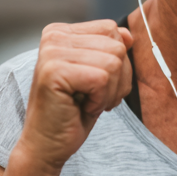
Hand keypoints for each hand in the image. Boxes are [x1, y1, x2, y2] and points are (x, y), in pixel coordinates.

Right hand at [15, 21, 132, 175]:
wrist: (47, 145)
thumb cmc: (74, 111)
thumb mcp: (99, 74)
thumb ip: (111, 49)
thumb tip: (128, 34)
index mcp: (61, 32)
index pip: (112, 30)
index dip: (116, 61)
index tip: (95, 82)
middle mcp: (53, 36)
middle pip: (117, 47)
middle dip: (116, 79)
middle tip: (93, 97)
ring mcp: (51, 52)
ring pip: (114, 63)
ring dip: (109, 92)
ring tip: (87, 102)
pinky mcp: (53, 72)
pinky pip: (102, 79)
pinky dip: (100, 100)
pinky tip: (81, 108)